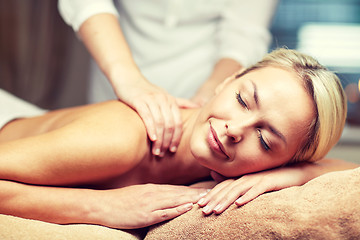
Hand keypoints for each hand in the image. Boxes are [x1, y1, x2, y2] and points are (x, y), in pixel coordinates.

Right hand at [92, 184, 207, 228]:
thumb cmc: (119, 201)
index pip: (177, 189)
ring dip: (192, 200)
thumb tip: (165, 198)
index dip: (192, 190)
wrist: (101, 205)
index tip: (206, 190)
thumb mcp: (138, 194)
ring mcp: (150, 204)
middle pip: (180, 193)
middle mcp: (154, 194)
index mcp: (153, 189)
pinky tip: (188, 208)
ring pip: (176, 201)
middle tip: (214, 193)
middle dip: (198, 194)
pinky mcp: (145, 215)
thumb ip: (152, 195)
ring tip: (207, 199)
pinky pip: (164, 212)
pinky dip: (177, 210)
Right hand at [115, 78, 197, 156]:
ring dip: (159, 140)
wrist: (128, 78)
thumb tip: (198, 107)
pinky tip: (152, 139)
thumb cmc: (146, 90)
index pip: (178, 123)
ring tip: (156, 151)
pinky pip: (147, 117)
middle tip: (163, 153)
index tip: (173, 150)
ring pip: (160, 123)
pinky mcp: (139, 100)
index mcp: (170, 101)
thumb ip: (180, 102)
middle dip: (167, 141)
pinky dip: (151, 129)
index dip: (176, 138)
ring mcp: (151, 99)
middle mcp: (163, 100)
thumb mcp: (165, 95)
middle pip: (170, 125)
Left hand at [198, 164, 313, 214]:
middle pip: (227, 189)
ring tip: (216, 211)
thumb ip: (237, 183)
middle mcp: (247, 177)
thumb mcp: (253, 183)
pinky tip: (240, 204)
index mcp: (242, 178)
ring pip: (238, 190)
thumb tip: (216, 178)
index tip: (199, 206)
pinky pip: (257, 190)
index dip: (210, 196)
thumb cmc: (273, 180)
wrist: (295, 173)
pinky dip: (248, 196)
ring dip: (226, 200)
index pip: (222, 187)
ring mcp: (257, 178)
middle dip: (214, 200)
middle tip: (203, 211)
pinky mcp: (269, 181)